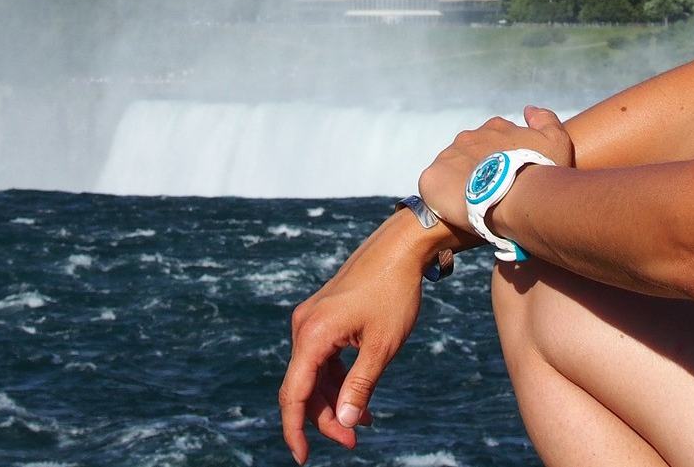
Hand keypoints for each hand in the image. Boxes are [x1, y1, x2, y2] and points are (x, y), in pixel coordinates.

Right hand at [278, 212, 430, 462]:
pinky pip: (322, 357)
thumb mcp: (381, 347)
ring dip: (333, 400)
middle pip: (303, 387)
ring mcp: (311, 320)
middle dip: (325, 418)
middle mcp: (303, 327)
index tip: (303, 459)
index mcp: (312, 335)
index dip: (295, 430)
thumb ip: (360, 387)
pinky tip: (360, 398)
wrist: (400, 248)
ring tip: (364, 424)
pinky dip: (337, 379)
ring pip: (313, 374)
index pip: (294, 394)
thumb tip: (345, 424)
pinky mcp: (323, 316)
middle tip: (354, 442)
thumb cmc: (394, 293)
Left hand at [418, 106, 575, 232]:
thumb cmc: (541, 171)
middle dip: (479, 170)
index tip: (508, 176)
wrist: (518, 197)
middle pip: (470, 155)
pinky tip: (455, 210)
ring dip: (460, 184)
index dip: (502, 159)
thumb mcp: (556, 140)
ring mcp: (448, 156)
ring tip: (474, 206)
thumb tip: (528, 109)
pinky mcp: (432, 178)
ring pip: (451, 170)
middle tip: (491, 194)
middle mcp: (469, 137)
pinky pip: (433, 187)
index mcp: (495, 128)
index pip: (494, 140)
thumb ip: (545, 119)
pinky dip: (440, 197)